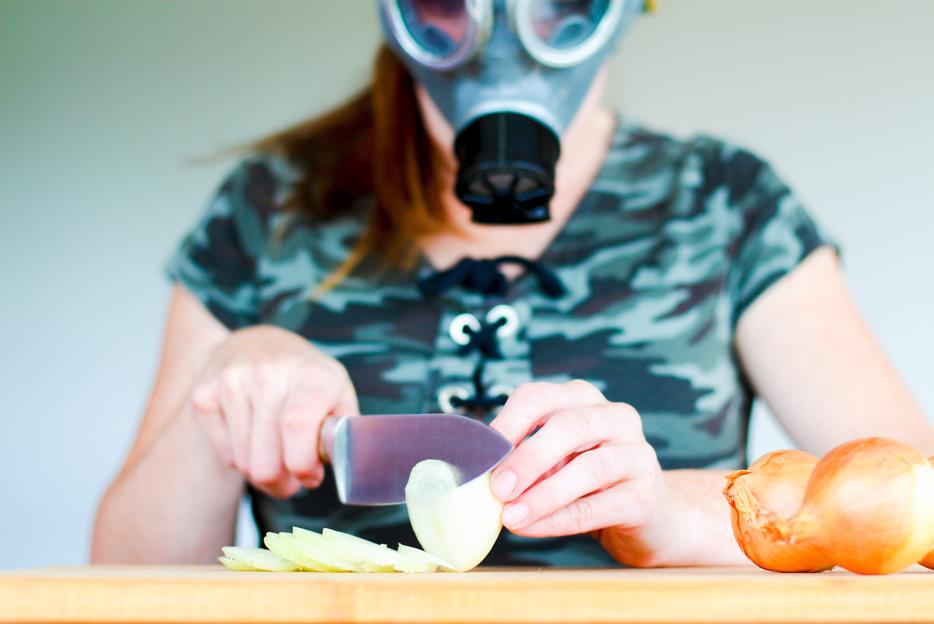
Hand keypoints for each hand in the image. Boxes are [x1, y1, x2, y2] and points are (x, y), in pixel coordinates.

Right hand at [189, 325, 358, 498]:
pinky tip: (253, 438)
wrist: (255, 343)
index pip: (297, 426)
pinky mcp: (204, 397)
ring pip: (244, 465)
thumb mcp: (338, 391)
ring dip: (262, 472)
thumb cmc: (305, 377)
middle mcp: (267, 374)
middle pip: (264, 462)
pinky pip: (225, 456)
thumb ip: (346, 429)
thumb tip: (349, 464)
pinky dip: (240, 459)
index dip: (303, 464)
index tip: (311, 476)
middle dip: (282, 483)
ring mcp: (231, 384)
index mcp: (310, 375)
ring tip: (275, 455)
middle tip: (292, 478)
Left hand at [488, 380, 684, 566]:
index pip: (539, 397)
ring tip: (511, 516)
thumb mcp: (552, 462)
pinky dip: (560, 519)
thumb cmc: (586, 484)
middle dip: (527, 458)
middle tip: (497, 488)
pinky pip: (598, 506)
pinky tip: (532, 527)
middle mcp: (616, 417)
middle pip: (568, 426)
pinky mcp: (646, 495)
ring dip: (543, 494)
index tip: (482, 454)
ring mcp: (637, 454)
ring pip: (589, 467)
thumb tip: (478, 472)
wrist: (648, 519)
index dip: (507, 423)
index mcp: (583, 399)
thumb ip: (522, 458)